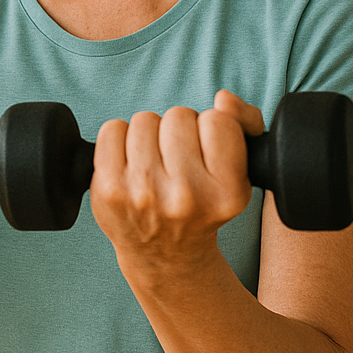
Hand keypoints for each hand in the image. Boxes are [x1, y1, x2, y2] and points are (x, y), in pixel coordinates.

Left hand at [90, 90, 263, 275]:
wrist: (164, 254)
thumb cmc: (202, 204)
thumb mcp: (238, 174)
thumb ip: (243, 125)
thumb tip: (224, 98)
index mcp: (226, 193)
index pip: (218, 121)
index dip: (211, 127)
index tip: (207, 150)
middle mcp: (186, 196)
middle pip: (178, 116)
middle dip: (178, 130)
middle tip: (178, 158)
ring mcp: (143, 193)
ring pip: (145, 120)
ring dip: (149, 133)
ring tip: (155, 161)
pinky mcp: (108, 190)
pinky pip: (112, 128)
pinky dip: (119, 137)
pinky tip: (129, 162)